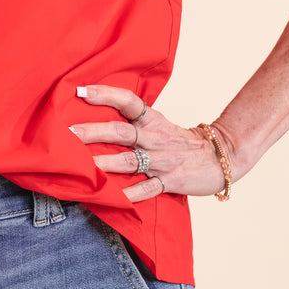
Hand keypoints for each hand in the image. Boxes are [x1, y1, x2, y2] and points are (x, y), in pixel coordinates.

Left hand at [68, 83, 228, 201]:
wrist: (221, 156)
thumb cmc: (181, 141)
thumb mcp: (160, 124)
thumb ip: (134, 122)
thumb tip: (96, 119)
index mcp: (152, 120)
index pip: (128, 101)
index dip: (105, 94)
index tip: (81, 91)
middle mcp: (154, 138)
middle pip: (120, 131)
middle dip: (92, 132)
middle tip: (67, 133)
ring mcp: (162, 160)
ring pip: (129, 161)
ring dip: (103, 164)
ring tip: (80, 166)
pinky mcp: (171, 180)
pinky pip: (148, 189)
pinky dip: (130, 194)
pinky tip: (113, 197)